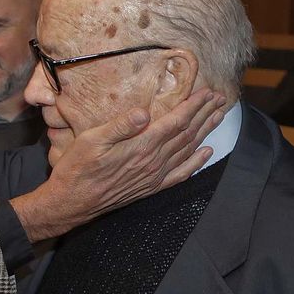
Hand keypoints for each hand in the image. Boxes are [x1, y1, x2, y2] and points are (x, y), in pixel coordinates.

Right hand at [12, 91, 226, 241]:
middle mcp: (154, 161)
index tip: (207, 91)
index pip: (175, 121)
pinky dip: (196, 162)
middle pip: (187, 134)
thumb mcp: (90, 140)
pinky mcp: (151, 187)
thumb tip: (144, 112)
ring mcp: (155, 176)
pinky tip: (206, 153)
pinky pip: (181, 174)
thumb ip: (120, 126)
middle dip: (205, 114)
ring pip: (188, 150)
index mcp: (141, 146)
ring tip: (218, 117)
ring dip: (205, 132)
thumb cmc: (77, 168)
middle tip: (220, 99)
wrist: (72, 202)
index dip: (193, 106)